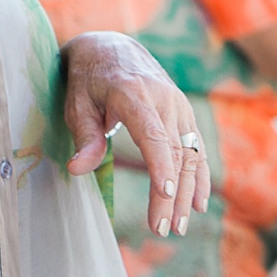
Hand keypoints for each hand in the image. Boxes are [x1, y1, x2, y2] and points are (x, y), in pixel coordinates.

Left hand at [62, 32, 211, 238]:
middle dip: (171, 194)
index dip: (160, 166)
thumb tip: (78, 170)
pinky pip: (196, 147)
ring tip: (179, 226)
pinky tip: (199, 203)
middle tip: (162, 230)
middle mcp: (162, 98)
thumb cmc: (89, 79)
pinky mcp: (183, 112)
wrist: (112, 46)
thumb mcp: (77, 103)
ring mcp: (177, 104)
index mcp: (133, 93)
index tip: (164, 196)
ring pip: (190, 153)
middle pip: (174, 152)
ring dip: (188, 192)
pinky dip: (200, 175)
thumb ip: (84, 137)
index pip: (153, 134)